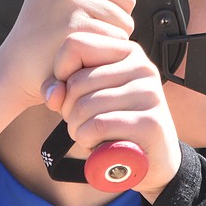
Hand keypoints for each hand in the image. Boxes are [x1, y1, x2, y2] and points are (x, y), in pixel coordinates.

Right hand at [0, 0, 140, 110]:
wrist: (16, 67)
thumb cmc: (45, 30)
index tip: (89, 9)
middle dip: (114, 19)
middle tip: (82, 31)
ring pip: (125, 21)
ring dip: (112, 39)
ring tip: (81, 43)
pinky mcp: (75, 27)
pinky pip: (117, 40)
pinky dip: (106, 54)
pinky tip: (85, 57)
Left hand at [42, 30, 182, 199]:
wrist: (152, 160)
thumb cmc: (115, 124)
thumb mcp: (87, 97)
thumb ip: (63, 87)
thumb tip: (54, 94)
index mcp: (126, 51)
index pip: (76, 44)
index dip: (60, 72)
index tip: (70, 92)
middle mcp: (142, 66)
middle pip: (76, 82)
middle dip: (68, 109)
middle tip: (81, 122)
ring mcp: (149, 93)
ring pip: (84, 106)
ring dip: (77, 128)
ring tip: (90, 134)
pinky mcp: (151, 122)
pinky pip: (98, 126)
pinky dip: (88, 140)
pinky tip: (98, 145)